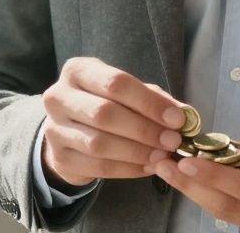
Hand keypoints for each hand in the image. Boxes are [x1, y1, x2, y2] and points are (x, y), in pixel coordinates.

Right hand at [39, 57, 188, 186]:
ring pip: (100, 144)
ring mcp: (54, 129)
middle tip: (172, 141)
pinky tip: (147, 167)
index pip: (116, 83)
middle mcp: (58, 97)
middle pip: (105, 113)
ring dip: (137, 152)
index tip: (177, 119)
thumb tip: (185, 115)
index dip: (149, 102)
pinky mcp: (60, 158)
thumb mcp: (126, 93)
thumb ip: (154, 99)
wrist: (68, 130)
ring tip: (162, 156)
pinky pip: (98, 167)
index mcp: (78, 71)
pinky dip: (128, 169)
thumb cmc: (104, 103)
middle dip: (144, 129)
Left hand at [151, 117, 239, 232]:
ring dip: (194, 192)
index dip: (216, 175)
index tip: (187, 158)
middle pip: (231, 206)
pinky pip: (233, 214)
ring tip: (167, 169)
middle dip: (193, 185)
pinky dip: (208, 197)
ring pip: (227, 214)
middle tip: (163, 162)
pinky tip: (190, 180)